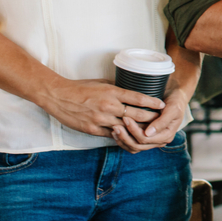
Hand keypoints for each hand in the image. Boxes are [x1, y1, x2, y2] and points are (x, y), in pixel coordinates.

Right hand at [37, 77, 164, 137]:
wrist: (58, 96)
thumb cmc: (80, 88)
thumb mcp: (101, 83)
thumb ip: (117, 89)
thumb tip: (131, 91)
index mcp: (111, 92)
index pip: (137, 97)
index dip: (152, 102)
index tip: (162, 104)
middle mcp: (108, 106)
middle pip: (136, 115)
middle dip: (151, 118)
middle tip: (162, 120)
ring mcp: (101, 119)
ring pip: (126, 128)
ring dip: (139, 130)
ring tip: (151, 132)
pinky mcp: (93, 130)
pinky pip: (113, 135)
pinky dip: (123, 136)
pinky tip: (132, 137)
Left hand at [113, 85, 193, 152]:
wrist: (175, 96)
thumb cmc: (175, 101)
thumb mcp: (172, 109)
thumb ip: (162, 122)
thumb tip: (148, 133)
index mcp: (166, 135)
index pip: (146, 139)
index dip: (134, 130)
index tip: (126, 118)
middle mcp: (159, 141)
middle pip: (138, 145)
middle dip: (126, 136)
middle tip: (116, 125)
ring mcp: (152, 140)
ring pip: (133, 147)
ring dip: (122, 139)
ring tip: (114, 129)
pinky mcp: (145, 137)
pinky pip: (132, 144)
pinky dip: (123, 140)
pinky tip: (115, 132)